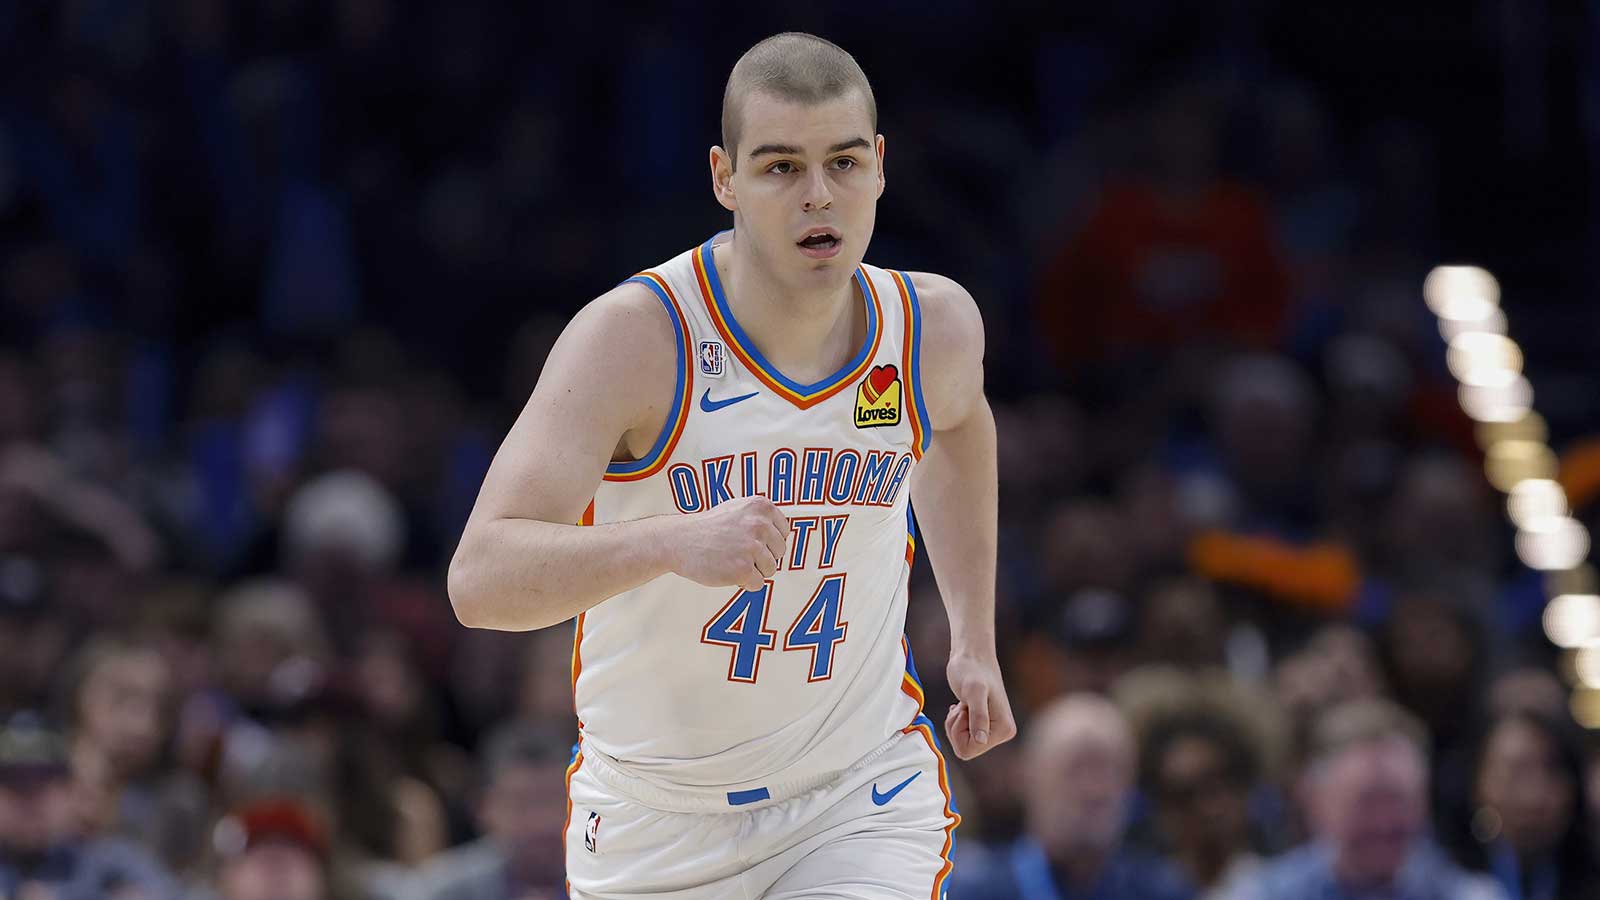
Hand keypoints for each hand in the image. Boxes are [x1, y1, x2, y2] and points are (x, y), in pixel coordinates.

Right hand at [667, 495, 788, 590]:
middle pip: (780, 552)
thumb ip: (760, 518)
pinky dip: (745, 583)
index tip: (756, 543)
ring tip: (732, 560)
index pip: (784, 531)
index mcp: (761, 507)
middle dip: (763, 557)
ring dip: (754, 570)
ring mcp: (752, 547)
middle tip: (739, 553)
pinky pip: (758, 584)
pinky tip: (729, 571)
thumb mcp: (737, 509)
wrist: (680, 540)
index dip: (770, 541)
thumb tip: (780, 532)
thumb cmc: (706, 527)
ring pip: (770, 569)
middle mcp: (760, 524)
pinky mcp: (744, 569)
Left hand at [944, 650, 1015, 759]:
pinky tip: (963, 706)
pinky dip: (956, 721)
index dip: (960, 731)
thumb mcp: (973, 692)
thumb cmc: (971, 669)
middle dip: (957, 728)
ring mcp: (993, 729)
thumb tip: (982, 741)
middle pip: (966, 749)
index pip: (972, 749)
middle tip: (963, 706)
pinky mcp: (983, 724)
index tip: (965, 709)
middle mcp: (1002, 733)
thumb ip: (978, 716)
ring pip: (962, 743)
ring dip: (956, 723)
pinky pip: (962, 736)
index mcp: (1004, 729)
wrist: (971, 656)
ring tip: (963, 704)